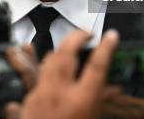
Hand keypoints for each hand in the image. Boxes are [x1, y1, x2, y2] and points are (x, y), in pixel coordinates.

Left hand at [5, 30, 119, 118]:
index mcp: (82, 102)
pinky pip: (38, 74)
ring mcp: (42, 94)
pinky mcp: (30, 98)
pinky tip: (52, 62)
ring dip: (61, 49)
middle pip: (67, 54)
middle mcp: (60, 94)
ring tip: (70, 46)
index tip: (111, 36)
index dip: (106, 47)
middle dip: (77, 37)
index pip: (97, 66)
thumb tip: (114, 89)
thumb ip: (101, 102)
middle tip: (86, 33)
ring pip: (50, 59)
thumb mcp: (92, 118)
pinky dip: (47, 65)